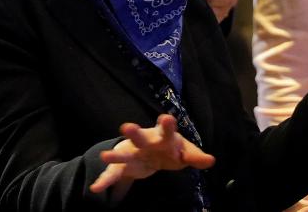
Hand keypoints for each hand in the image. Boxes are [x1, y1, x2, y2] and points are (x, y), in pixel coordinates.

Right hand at [90, 115, 215, 195]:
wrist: (152, 154)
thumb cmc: (171, 150)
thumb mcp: (185, 152)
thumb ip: (196, 157)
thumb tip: (212, 161)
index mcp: (163, 136)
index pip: (167, 129)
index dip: (167, 124)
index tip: (166, 118)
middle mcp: (145, 142)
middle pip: (141, 136)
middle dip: (135, 132)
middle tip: (127, 127)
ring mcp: (132, 153)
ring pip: (123, 154)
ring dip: (115, 156)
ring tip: (103, 156)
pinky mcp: (123, 167)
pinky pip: (113, 174)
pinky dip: (104, 181)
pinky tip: (95, 188)